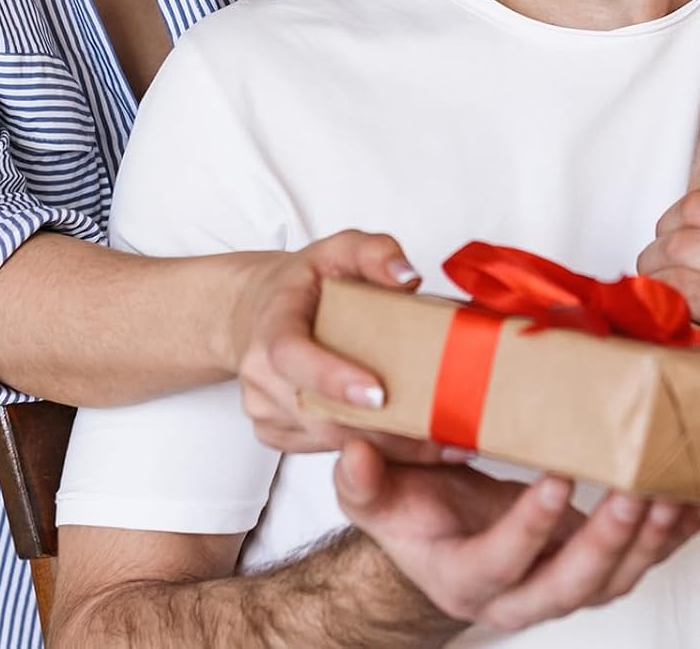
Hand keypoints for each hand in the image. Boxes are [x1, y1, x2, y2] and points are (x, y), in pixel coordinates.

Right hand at [227, 230, 441, 457]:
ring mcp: (264, 409)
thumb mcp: (340, 249)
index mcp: (273, 323)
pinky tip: (407, 441)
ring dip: (385, 447)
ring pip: (328, 441)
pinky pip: (325, 450)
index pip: (292, 354)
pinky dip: (368, 451)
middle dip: (383, 429)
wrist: (257, 310)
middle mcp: (261, 373)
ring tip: (441, 440)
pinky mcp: (276, 433)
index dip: (331, 377)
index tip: (378, 395)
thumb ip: (375, 252)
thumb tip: (407, 277)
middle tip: (443, 429)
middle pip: (320, 413)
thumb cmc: (304, 281)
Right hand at [334, 439, 699, 633]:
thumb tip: (354, 450)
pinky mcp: (594, 565)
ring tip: (674, 489)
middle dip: (608, 539)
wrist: (439, 543)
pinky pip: (641, 559)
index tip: (552, 481)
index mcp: (465, 578)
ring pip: (615, 579)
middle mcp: (519, 596)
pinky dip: (673, 532)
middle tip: (633, 489)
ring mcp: (563, 584)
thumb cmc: (411, 515)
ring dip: (650, 538)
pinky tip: (698, 497)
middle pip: (572, 583)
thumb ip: (363, 480)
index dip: (529, 527)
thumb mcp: (376, 497)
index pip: (501, 562)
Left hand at [639, 122, 699, 389]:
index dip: (674, 214)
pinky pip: (685, 328)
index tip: (673, 228)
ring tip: (661, 284)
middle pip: (683, 245)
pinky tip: (675, 314)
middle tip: (659, 258)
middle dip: (657, 250)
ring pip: (678, 285)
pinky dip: (669, 319)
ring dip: (655, 284)